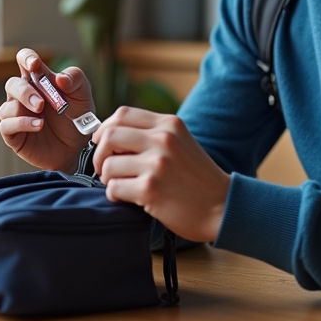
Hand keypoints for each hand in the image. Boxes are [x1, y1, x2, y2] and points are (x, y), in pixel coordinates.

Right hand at [0, 48, 92, 171]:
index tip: (34, 64)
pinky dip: (21, 124)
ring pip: (6, 106)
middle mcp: (24, 95)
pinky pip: (6, 125)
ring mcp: (17, 114)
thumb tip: (60, 77)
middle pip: (12, 84)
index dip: (26, 58)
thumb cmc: (77, 117)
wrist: (78, 148)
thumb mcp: (82, 96)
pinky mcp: (14, 134)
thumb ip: (75, 80)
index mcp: (39, 80)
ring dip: (23, 109)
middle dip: (25, 92)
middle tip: (42, 103)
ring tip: (42, 118)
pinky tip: (38, 126)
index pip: (24, 60)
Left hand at [92, 106, 231, 242]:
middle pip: (109, 135)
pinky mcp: (151, 189)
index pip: (122, 114)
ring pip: (108, 165)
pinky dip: (115, 195)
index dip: (105, 129)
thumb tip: (110, 137)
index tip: (102, 143)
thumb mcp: (181, 143)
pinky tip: (129, 198)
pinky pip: (113, 188)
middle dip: (100, 154)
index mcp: (169, 124)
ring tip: (122, 185)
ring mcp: (157, 164)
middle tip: (105, 168)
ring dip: (108, 179)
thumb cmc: (197, 178)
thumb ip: (152, 134)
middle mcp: (163, 139)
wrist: (221, 206)